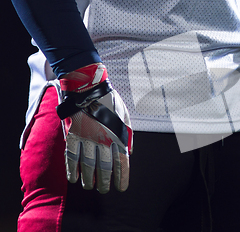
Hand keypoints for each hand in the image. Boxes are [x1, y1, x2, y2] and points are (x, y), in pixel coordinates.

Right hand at [56, 63, 132, 192]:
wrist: (88, 87)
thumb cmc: (109, 101)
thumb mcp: (125, 116)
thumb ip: (128, 135)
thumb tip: (130, 152)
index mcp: (118, 135)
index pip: (122, 162)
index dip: (122, 177)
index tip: (122, 188)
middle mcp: (104, 139)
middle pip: (105, 167)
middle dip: (106, 182)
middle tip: (105, 190)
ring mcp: (87, 138)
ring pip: (88, 165)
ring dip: (89, 179)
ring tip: (90, 187)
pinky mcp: (73, 135)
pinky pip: (72, 157)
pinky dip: (72, 170)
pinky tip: (74, 179)